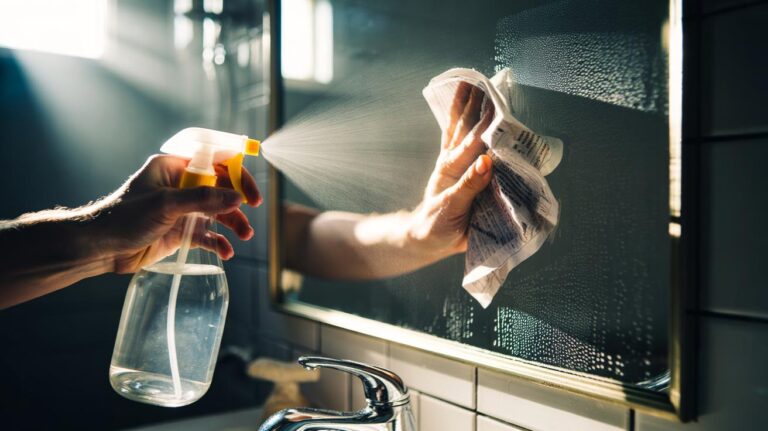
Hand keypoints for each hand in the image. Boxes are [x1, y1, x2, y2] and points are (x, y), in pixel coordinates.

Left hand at [92, 155, 261, 272]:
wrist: (99, 248)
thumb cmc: (123, 217)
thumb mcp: (165, 204)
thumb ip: (202, 199)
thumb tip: (236, 197)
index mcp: (173, 167)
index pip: (212, 161)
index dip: (235, 171)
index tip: (249, 186)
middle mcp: (180, 186)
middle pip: (220, 188)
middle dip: (236, 201)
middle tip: (252, 210)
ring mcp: (182, 210)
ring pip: (217, 213)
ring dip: (232, 223)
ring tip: (244, 236)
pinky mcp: (181, 232)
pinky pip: (207, 235)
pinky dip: (219, 242)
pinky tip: (225, 251)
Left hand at [407, 82, 493, 256]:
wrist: (426, 239)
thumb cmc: (436, 225)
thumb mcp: (451, 208)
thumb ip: (469, 186)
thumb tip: (486, 161)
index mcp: (453, 169)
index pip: (473, 141)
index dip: (485, 122)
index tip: (497, 102)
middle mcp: (455, 162)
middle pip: (468, 128)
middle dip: (477, 105)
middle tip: (488, 80)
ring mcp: (457, 165)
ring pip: (463, 130)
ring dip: (470, 107)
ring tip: (476, 83)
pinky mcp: (460, 172)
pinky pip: (464, 143)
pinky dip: (465, 125)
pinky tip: (468, 109)